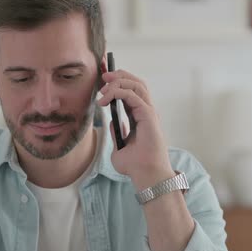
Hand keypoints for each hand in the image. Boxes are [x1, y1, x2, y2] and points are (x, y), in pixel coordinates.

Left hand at [97, 70, 175, 190]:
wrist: (145, 175)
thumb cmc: (136, 166)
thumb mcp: (119, 147)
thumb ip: (117, 133)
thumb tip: (113, 122)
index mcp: (141, 116)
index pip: (132, 91)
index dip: (119, 81)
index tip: (103, 80)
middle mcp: (147, 111)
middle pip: (136, 82)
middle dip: (119, 75)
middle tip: (102, 76)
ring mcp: (149, 112)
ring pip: (136, 85)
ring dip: (118, 81)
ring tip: (103, 88)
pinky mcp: (148, 115)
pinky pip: (133, 95)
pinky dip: (118, 93)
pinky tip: (105, 101)